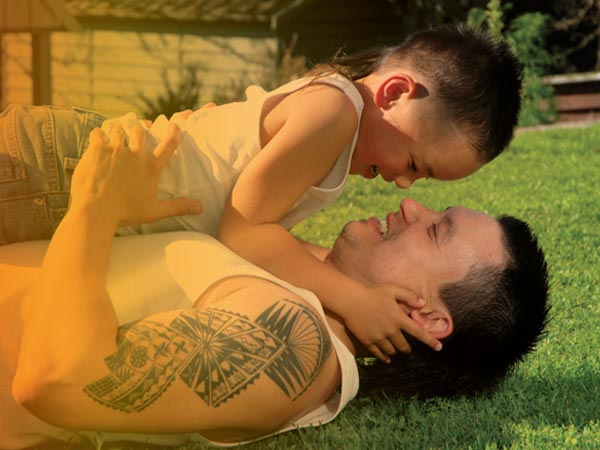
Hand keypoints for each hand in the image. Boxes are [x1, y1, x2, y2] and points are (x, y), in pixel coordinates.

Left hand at [70, 123, 201, 225]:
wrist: (96, 211)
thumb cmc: (126, 213)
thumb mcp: (155, 211)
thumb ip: (178, 207)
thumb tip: (200, 207)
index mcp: (151, 167)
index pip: (169, 144)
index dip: (174, 132)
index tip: (174, 126)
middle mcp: (136, 154)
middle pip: (140, 130)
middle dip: (138, 130)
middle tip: (136, 133)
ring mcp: (116, 149)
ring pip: (118, 129)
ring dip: (117, 132)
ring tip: (115, 138)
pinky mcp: (97, 149)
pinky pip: (98, 133)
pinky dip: (98, 136)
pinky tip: (98, 141)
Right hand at [345, 283, 441, 362]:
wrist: (351, 300)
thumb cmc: (372, 293)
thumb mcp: (392, 289)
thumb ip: (408, 296)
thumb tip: (422, 303)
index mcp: (399, 318)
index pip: (418, 332)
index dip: (430, 341)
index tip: (439, 348)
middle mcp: (391, 330)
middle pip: (404, 346)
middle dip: (407, 349)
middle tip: (407, 349)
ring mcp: (379, 337)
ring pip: (391, 350)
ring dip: (396, 352)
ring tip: (396, 351)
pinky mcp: (368, 341)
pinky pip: (378, 353)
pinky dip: (384, 357)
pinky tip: (386, 359)